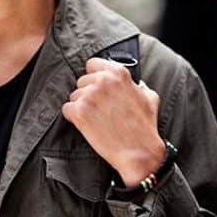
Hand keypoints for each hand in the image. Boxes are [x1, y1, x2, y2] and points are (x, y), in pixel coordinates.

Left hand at [62, 58, 164, 185]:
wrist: (139, 152)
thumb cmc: (144, 127)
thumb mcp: (149, 97)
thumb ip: (137, 85)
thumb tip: (134, 83)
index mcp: (118, 73)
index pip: (92, 64)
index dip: (94, 77)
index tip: (97, 87)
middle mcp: (102, 80)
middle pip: (82, 81)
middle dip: (88, 94)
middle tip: (99, 109)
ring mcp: (89, 95)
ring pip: (74, 96)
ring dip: (81, 106)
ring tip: (96, 119)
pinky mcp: (79, 112)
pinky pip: (67, 110)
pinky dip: (73, 118)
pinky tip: (87, 125)